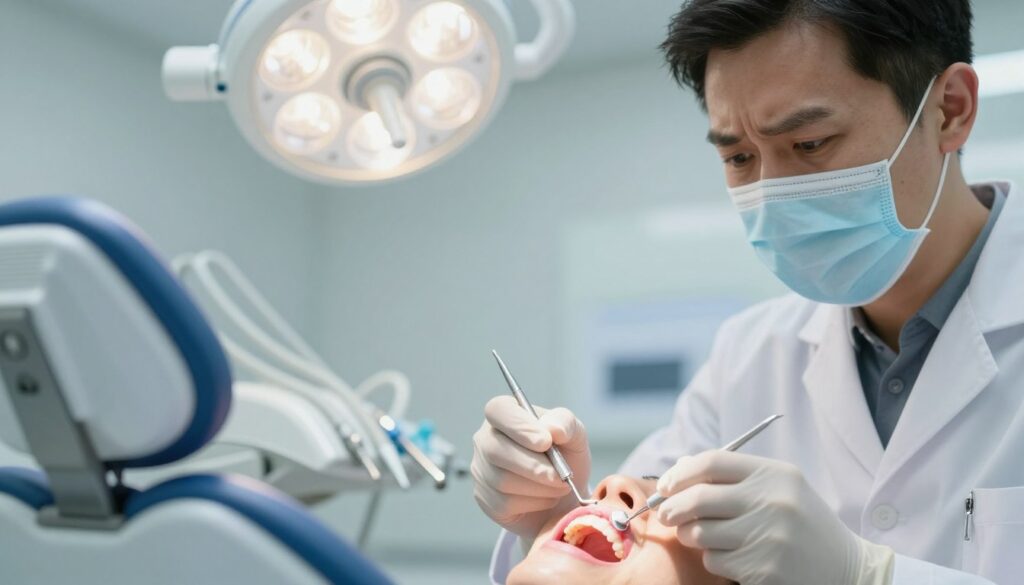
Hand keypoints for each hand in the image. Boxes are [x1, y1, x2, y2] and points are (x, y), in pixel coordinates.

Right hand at [471, 396, 590, 540]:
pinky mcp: (484, 498)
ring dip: (539, 487)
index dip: (519, 426)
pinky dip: (533, 503)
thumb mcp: (574, 434)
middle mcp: (486, 439)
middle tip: (561, 476)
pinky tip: (545, 498)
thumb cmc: (565, 456)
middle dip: (534, 466)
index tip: (545, 442)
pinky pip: (503, 503)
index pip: (498, 410)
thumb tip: (552, 428)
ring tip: (560, 485)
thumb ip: (566, 423)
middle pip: (496, 450)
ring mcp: (481, 469)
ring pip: (502, 480)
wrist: (564, 492)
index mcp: (504, 413)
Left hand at [656, 451, 893, 584]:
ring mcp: (767, 537)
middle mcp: (771, 501)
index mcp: (774, 473)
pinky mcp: (762, 569)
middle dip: (671, 508)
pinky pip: (714, 560)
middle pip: (697, 498)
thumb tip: (677, 469)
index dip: (679, 473)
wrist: (847, 569)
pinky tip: (736, 557)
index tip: (665, 485)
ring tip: (705, 536)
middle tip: (665, 515)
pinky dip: (715, 560)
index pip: (711, 461)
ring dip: (692, 536)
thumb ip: (732, 476)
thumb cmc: (801, 523)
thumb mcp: (778, 488)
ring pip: (699, 533)